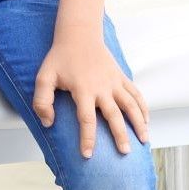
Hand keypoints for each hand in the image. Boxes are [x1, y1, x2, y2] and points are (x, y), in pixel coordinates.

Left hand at [32, 33, 149, 157]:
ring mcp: (114, 82)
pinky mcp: (121, 77)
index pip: (86, 119)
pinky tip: (146, 121)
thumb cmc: (60, 58)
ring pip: (131, 106)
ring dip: (139, 123)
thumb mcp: (44, 76)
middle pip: (114, 116)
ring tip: (144, 141)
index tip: (87, 155)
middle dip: (120, 135)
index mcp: (83, 89)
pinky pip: (136, 94)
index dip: (87, 138)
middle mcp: (102, 88)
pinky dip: (143, 108)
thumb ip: (42, 100)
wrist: (78, 34)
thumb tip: (47, 123)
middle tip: (124, 153)